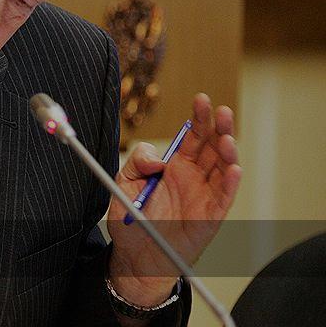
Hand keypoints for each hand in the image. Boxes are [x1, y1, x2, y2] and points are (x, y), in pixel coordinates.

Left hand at [107, 93, 241, 305]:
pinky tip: (233, 169)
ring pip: (223, 169)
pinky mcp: (209, 218)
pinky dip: (230, 185)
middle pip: (212, 147)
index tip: (200, 99)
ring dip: (228, 153)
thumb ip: (137, 163)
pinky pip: (224, 199)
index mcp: (174, 166)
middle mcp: (193, 178)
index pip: (191, 137)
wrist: (134, 256)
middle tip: (222, 111)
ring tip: (227, 138)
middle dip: (218, 128)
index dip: (198, 118)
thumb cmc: (131, 219)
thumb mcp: (123, 183)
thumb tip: (157, 158)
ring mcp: (203, 196)